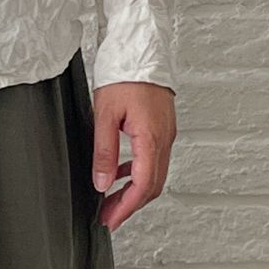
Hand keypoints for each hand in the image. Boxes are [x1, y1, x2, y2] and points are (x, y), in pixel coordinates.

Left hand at [90, 80, 175, 231]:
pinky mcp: (162, 126)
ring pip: (155, 173)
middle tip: (109, 216)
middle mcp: (164, 138)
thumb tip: (102, 183)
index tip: (110, 220)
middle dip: (130, 205)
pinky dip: (138, 171)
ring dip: (135, 190)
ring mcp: (166, 133)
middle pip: (152, 185)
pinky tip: (121, 172)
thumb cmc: (124, 73)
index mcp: (152, 138)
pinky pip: (153, 158)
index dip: (126, 208)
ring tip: (111, 199)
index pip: (143, 186)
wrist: (140, 48)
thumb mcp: (104, 113)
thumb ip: (104, 151)